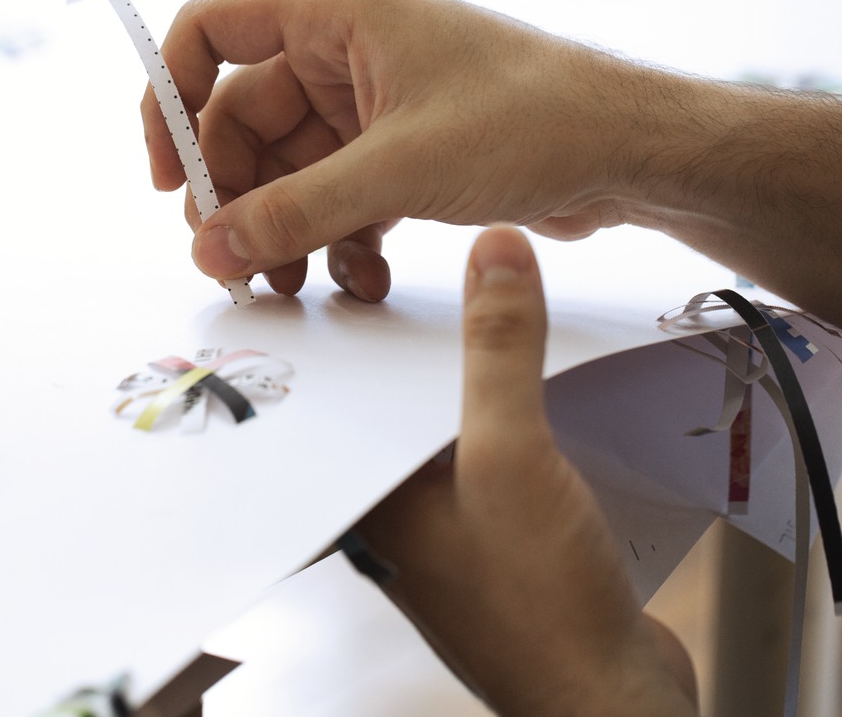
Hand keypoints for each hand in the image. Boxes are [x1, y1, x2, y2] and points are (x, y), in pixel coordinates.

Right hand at [142, 0, 648, 299]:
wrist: (628, 155)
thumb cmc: (534, 122)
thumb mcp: (398, 169)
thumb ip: (295, 212)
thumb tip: (211, 249)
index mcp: (336, 14)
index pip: (210, 30)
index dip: (170, 97)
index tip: (169, 175)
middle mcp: (344, 51)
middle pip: (241, 120)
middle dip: (236, 197)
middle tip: (233, 263)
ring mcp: (369, 104)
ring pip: (287, 170)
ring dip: (284, 231)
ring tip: (292, 287)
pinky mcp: (396, 150)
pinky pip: (334, 195)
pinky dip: (335, 240)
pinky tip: (360, 280)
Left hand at [350, 226, 697, 715]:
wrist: (610, 699)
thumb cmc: (540, 608)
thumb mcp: (510, 455)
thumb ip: (496, 351)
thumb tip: (494, 255)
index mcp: (368, 507)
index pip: (326, 415)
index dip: (321, 352)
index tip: (317, 292)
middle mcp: (394, 522)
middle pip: (383, 417)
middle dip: (396, 356)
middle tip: (395, 284)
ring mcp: (444, 534)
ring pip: (436, 437)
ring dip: (452, 386)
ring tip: (460, 319)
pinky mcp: (495, 540)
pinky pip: (482, 461)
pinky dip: (496, 422)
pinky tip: (516, 389)